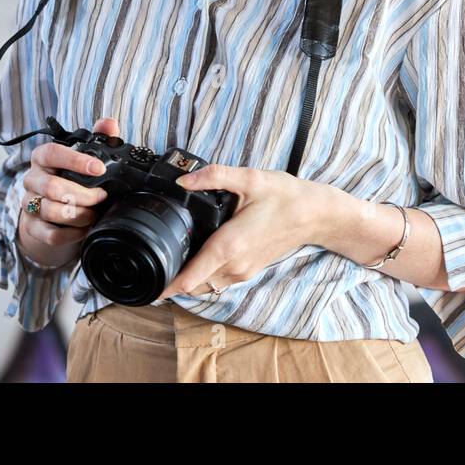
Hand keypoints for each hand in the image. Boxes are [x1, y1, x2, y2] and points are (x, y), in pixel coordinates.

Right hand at [16, 117, 114, 267]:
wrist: (55, 210)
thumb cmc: (72, 178)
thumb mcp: (86, 157)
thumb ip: (99, 138)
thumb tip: (110, 123)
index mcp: (43, 157)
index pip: (53, 153)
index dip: (75, 161)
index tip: (99, 169)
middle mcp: (32, 179)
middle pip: (53, 187)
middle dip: (84, 194)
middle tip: (102, 197)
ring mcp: (29, 203)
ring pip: (50, 211)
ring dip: (79, 214)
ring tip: (94, 214)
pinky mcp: (32, 227)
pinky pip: (50, 234)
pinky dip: (72, 234)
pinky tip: (84, 229)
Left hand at [154, 164, 336, 301]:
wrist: (316, 214)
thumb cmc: (286, 197)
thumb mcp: (250, 178)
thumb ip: (214, 176)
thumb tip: (183, 180)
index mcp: (229, 246)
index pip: (189, 278)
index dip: (166, 287)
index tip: (148, 288)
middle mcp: (234, 265)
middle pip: (192, 284)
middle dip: (171, 280)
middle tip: (151, 265)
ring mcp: (243, 271)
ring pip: (206, 285)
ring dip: (188, 279)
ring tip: (169, 262)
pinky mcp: (249, 270)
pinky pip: (219, 281)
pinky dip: (204, 275)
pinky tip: (198, 257)